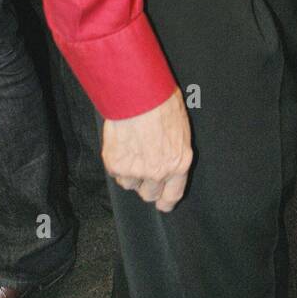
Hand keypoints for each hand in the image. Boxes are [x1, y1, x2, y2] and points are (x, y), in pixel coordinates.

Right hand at [101, 87, 192, 211]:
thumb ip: (175, 150)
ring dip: (130, 173)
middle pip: (149, 195)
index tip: (162, 202)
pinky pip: (115, 173)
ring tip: (132, 149)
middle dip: (146, 185)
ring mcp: (135, 171)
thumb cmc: (162, 103)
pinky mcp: (115, 165)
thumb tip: (170, 156)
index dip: (165, 201)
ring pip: (130, 185)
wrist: (138, 95)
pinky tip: (121, 145)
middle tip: (143, 167)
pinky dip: (116, 163)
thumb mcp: (181, 127)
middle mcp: (158, 172)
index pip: (172, 195)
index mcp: (179, 163)